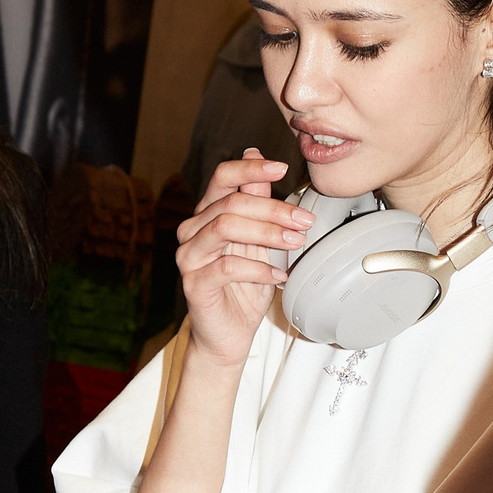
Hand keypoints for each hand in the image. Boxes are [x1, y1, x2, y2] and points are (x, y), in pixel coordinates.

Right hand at [174, 148, 311, 366]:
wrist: (228, 336)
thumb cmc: (243, 289)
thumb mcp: (258, 243)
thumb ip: (257, 204)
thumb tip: (257, 156)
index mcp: (207, 215)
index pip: (222, 178)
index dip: (250, 169)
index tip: (282, 167)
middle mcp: (192, 231)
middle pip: (230, 204)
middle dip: (273, 209)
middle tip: (303, 220)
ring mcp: (189, 257)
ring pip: (225, 227)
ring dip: (266, 233)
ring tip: (294, 243)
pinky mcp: (194, 283)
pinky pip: (227, 267)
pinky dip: (258, 269)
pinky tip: (278, 276)